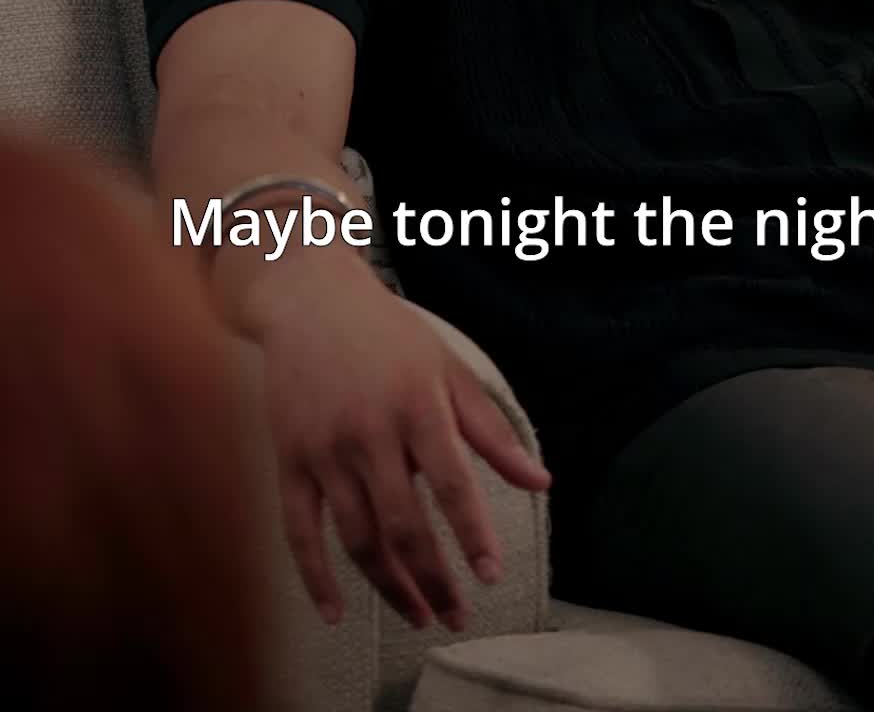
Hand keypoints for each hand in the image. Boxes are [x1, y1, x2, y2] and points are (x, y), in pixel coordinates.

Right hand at [252, 243, 550, 631]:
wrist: (308, 299)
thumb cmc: (388, 335)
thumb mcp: (447, 368)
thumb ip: (491, 430)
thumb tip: (541, 482)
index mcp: (417, 405)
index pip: (452, 484)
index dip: (473, 535)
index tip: (490, 576)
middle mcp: (369, 431)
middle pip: (404, 524)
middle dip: (434, 579)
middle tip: (456, 617)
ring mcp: (324, 449)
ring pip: (357, 537)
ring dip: (389, 586)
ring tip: (418, 615)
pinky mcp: (289, 459)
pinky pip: (299, 531)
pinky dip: (315, 577)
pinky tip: (337, 612)